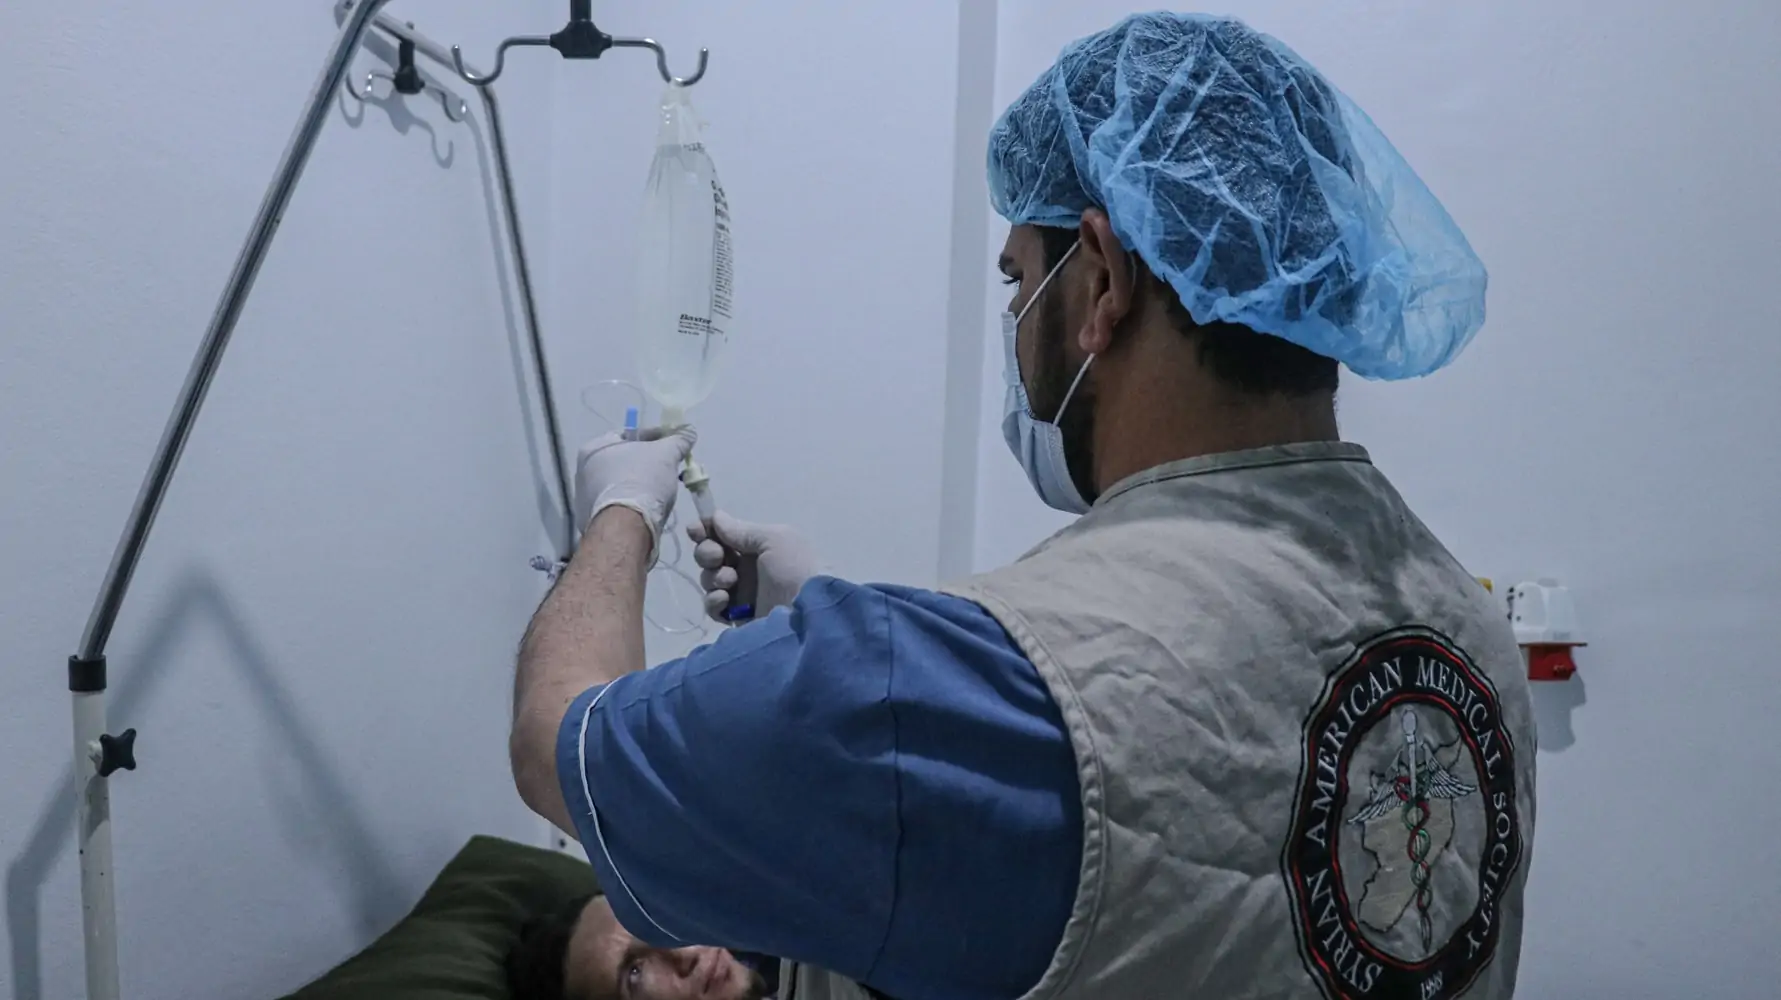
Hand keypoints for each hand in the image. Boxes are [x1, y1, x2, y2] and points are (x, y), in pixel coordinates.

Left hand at [573, 425, 696, 561]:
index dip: (655, 436)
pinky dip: (634, 503)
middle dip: (649, 462)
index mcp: (595, 448)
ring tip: (663, 490)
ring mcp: (586, 498)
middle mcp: (584, 471)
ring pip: (623, 483)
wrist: (626, 529)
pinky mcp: (594, 520)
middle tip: (671, 467)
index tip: (673, 443)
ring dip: (642, 484)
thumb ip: (678, 440)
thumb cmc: (642, 482)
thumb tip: (688, 431)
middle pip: (625, 460)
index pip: (629, 433)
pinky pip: (619, 504)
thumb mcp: (666, 454)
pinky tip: (650, 508)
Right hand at [687, 513, 822, 622]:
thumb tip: (716, 517)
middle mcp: (748, 568)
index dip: (706, 531)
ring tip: (731, 581)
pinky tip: (725, 599)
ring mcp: (742, 594)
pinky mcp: (737, 617)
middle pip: (711, 556)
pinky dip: (714, 601)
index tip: (694, 530)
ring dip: (714, 576)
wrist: (808, 614)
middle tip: (718, 557)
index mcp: (758, 546)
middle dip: (707, 553)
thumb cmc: (794, 568)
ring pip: (710, 580)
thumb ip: (742, 530)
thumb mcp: (774, 539)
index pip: (724, 535)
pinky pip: (714, 606)